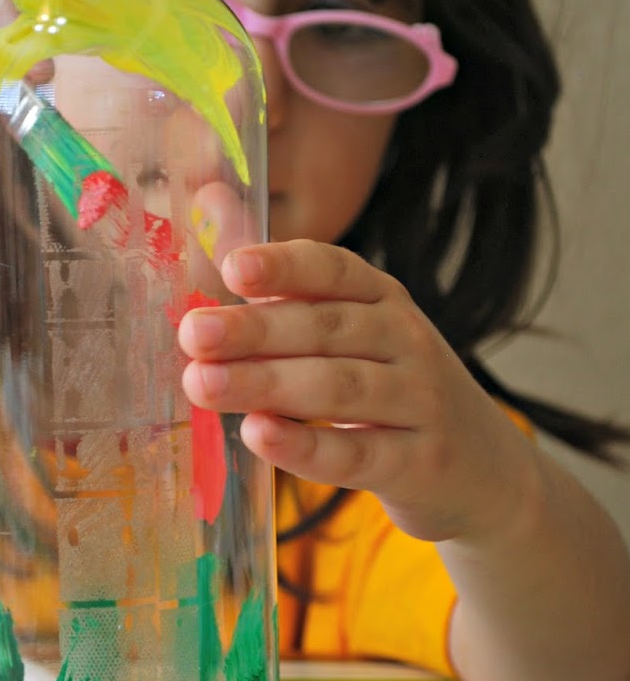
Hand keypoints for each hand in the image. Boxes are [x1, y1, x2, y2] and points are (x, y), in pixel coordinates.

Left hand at [178, 235, 536, 544]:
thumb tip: (209, 211)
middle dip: (256, 330)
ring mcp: (420, 403)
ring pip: (340, 388)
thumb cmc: (390, 387)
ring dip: (267, 384)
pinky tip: (259, 435)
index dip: (285, 266)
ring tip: (204, 385)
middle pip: (327, 329)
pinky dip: (306, 447)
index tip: (233, 269)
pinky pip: (358, 455)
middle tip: (195, 334)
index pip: (335, 270)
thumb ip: (280, 286)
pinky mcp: (420, 464)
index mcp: (382, 299)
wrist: (484, 469)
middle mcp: (407, 341)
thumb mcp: (350, 331)